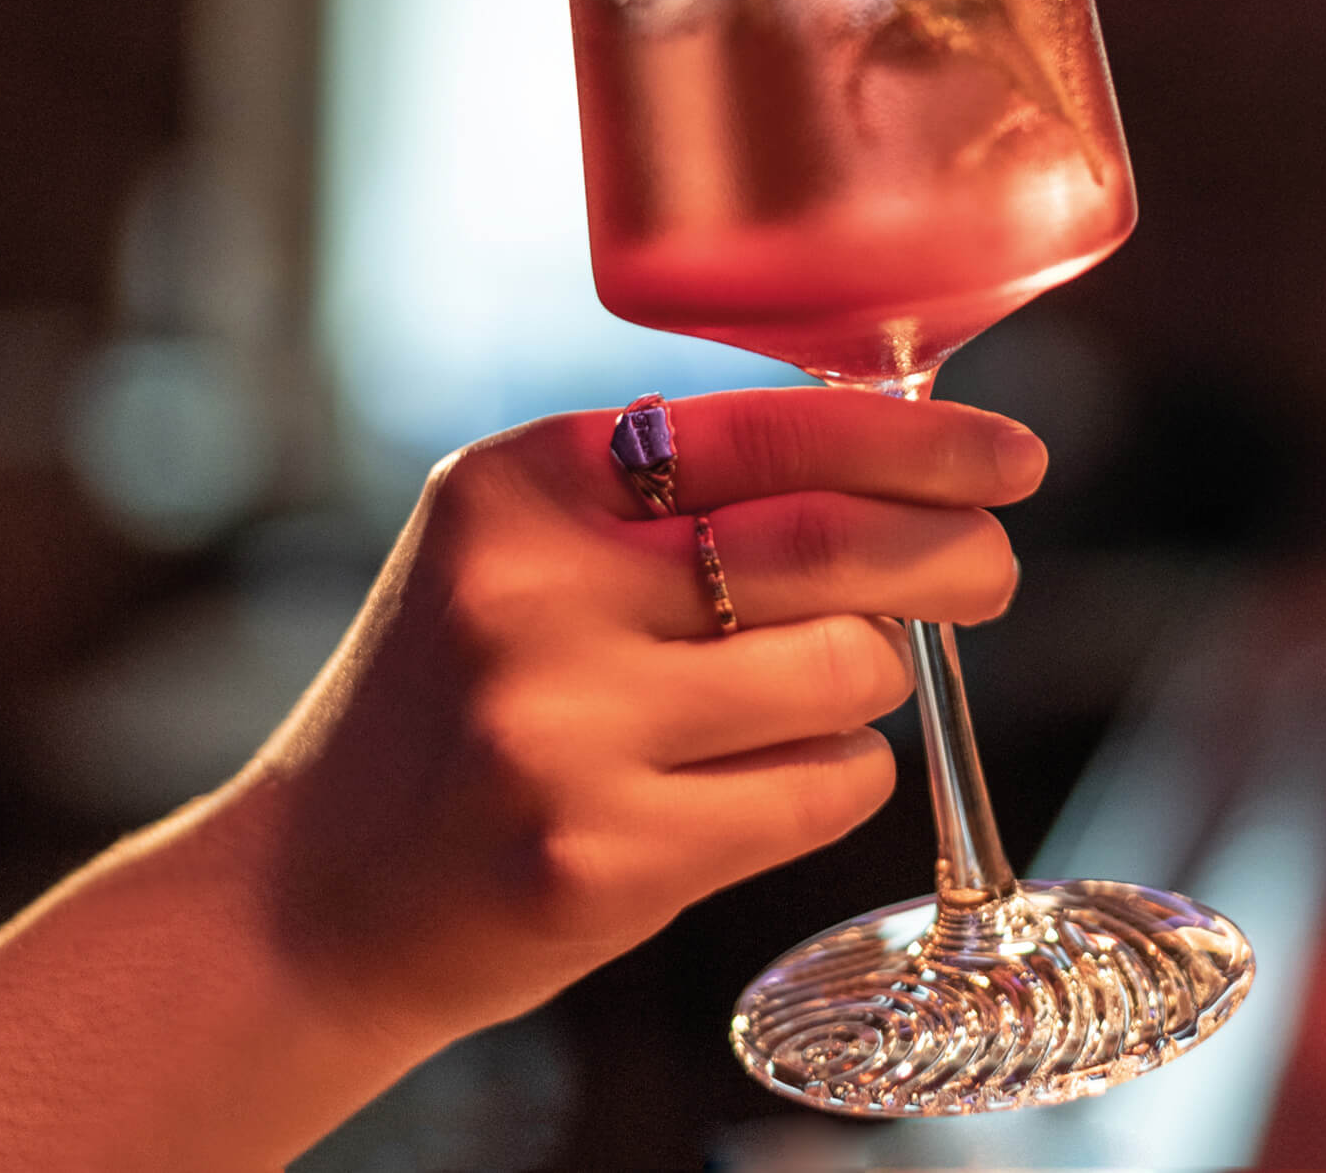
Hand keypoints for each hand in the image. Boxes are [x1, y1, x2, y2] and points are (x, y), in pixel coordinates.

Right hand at [243, 387, 1045, 1052]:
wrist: (315, 894)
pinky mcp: (603, 856)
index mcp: (525, 482)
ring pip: (849, 670)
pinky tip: (764, 777)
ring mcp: (567, 727)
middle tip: (992, 569)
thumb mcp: (522, 551)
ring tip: (803, 695)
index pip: (773, 430)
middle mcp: (537, 589)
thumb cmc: (458, 701)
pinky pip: (824, 786)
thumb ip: (675, 499)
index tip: (1010, 456)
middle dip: (955, 553)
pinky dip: (834, 773)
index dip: (918, 439)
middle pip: (834, 545)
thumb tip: (896, 466)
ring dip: (868, 678)